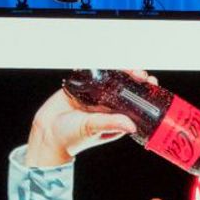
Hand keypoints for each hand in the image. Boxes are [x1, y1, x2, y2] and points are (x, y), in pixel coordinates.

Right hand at [24, 69, 156, 169]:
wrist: (47, 133)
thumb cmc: (71, 137)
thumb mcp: (93, 129)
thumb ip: (110, 124)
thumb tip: (131, 125)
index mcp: (116, 118)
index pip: (135, 103)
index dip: (145, 93)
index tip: (151, 83)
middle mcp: (108, 106)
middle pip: (125, 87)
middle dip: (134, 78)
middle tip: (140, 73)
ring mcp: (95, 96)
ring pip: (110, 79)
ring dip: (119, 71)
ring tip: (126, 67)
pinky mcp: (80, 88)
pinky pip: (90, 74)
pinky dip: (97, 67)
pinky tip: (103, 61)